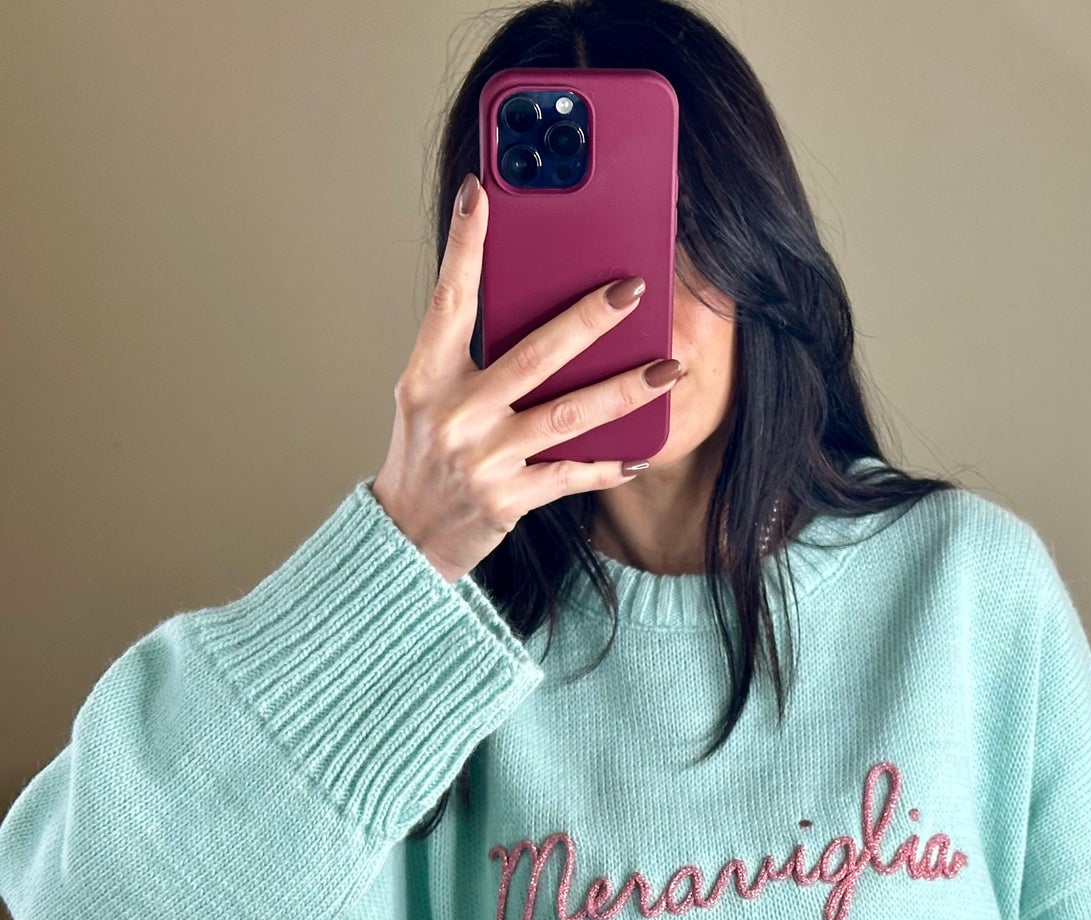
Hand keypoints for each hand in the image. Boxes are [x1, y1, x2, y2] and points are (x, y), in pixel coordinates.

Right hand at [372, 172, 682, 584]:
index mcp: (428, 377)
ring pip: (566, 416)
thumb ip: (467, 357)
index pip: (449, 300)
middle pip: (533, 355)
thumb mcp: (428, 398)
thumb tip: (526, 305)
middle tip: (631, 289)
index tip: (481, 194)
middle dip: (587, 320)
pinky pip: (568, 476)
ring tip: (666, 369)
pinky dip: (605, 466)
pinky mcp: (507, 500)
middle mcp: (455, 414)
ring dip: (622, 391)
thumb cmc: (425, 455)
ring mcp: (483, 458)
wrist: (407, 536)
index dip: (463, 247)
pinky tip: (638, 454)